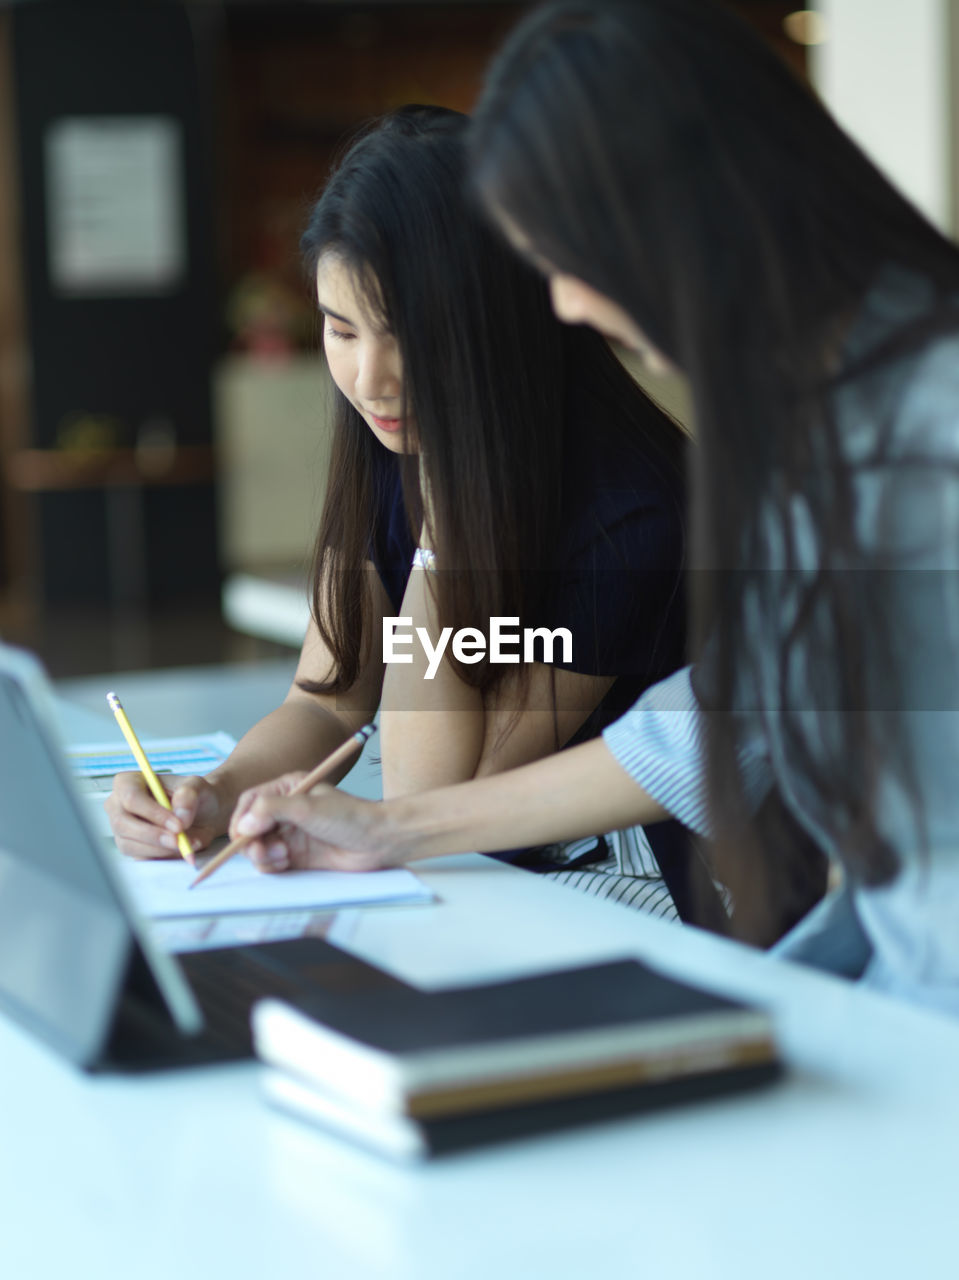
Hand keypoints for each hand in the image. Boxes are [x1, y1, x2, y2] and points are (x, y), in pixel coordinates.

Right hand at [106, 772, 225, 859]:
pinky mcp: (130, 847)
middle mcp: (118, 805)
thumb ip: (189, 796)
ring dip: (160, 849)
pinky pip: (139, 857)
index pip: (131, 797)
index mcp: (128, 782)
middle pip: (122, 824)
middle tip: (178, 841)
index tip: (177, 825)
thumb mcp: (197, 786)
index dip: (153, 813)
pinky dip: (163, 856)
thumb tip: (180, 817)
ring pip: (129, 844)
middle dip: (153, 835)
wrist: (201, 813)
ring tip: (187, 843)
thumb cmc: (193, 795)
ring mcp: (121, 828)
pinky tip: (183, 848)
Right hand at [231, 774, 404, 873]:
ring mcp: (290, 834)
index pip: (250, 802)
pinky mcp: (296, 855)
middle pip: (249, 828)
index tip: (241, 835)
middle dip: (251, 842)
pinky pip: (270, 863)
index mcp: (287, 789)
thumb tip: (244, 825)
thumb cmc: (350, 816)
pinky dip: (272, 865)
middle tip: (263, 851)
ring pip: (257, 848)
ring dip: (263, 855)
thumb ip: (272, 810)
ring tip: (283, 856)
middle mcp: (285, 811)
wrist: (378, 840)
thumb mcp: (308, 806)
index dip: (241, 819)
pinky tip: (286, 862)